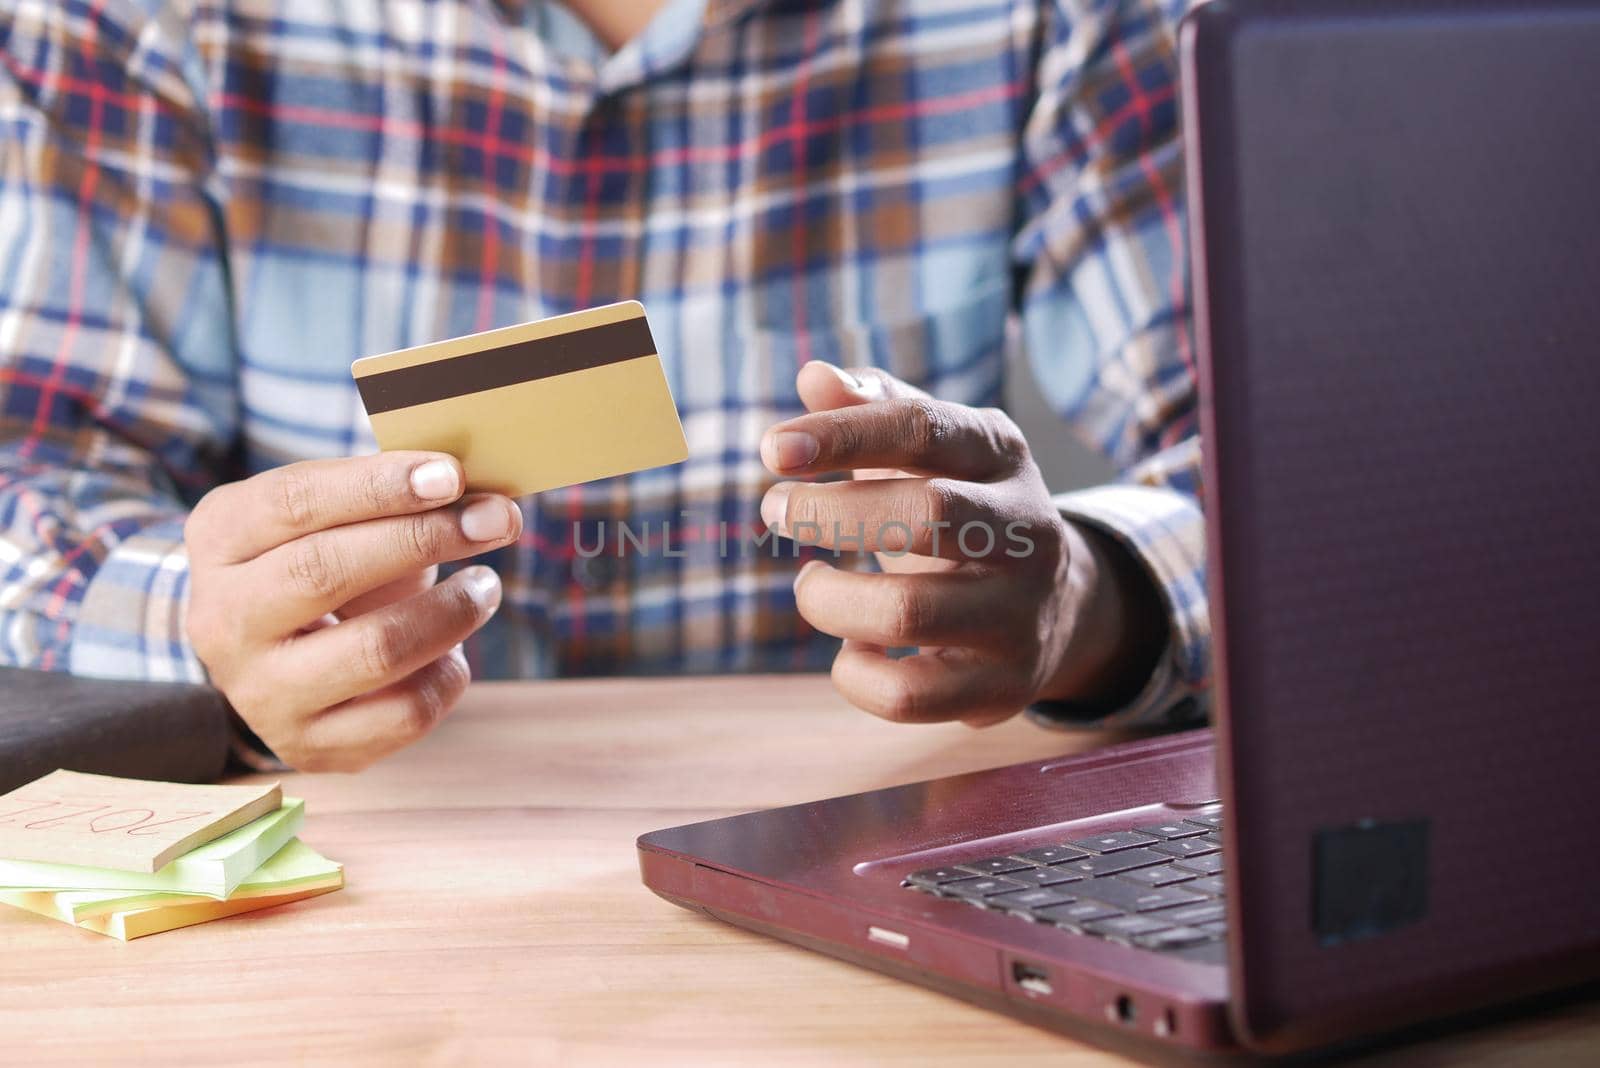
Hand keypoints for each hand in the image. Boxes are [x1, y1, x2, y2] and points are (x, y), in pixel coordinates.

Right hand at [184, 453, 521, 769]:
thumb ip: (386, 498)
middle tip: (496, 519)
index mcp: (220, 539)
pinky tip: (455, 652)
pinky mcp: (309, 745)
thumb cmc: (322, 564)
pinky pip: (404, 713)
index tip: (451, 475)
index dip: (378, 486)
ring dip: (451, 612)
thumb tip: (481, 495)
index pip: (294, 502)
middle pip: (325, 570)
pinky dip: (449, 675)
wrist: (275, 661)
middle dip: (425, 538)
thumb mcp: (329, 518)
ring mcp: (260, 692)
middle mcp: (222, 619)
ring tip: (484, 587)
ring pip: (375, 650)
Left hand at [760, 363, 1162, 725]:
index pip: (924, 428)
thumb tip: (814, 375)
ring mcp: (1020, 613)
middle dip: (831, 514)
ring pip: (908, 613)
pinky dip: (855, 675)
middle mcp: (1026, 530)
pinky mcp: (1004, 686)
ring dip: (830, 600)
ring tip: (811, 585)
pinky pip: (908, 695)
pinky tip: (852, 650)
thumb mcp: (930, 449)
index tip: (772, 450)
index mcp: (1001, 455)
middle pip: (927, 514)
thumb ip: (871, 409)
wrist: (1056, 606)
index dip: (843, 434)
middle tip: (775, 511)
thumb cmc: (961, 509)